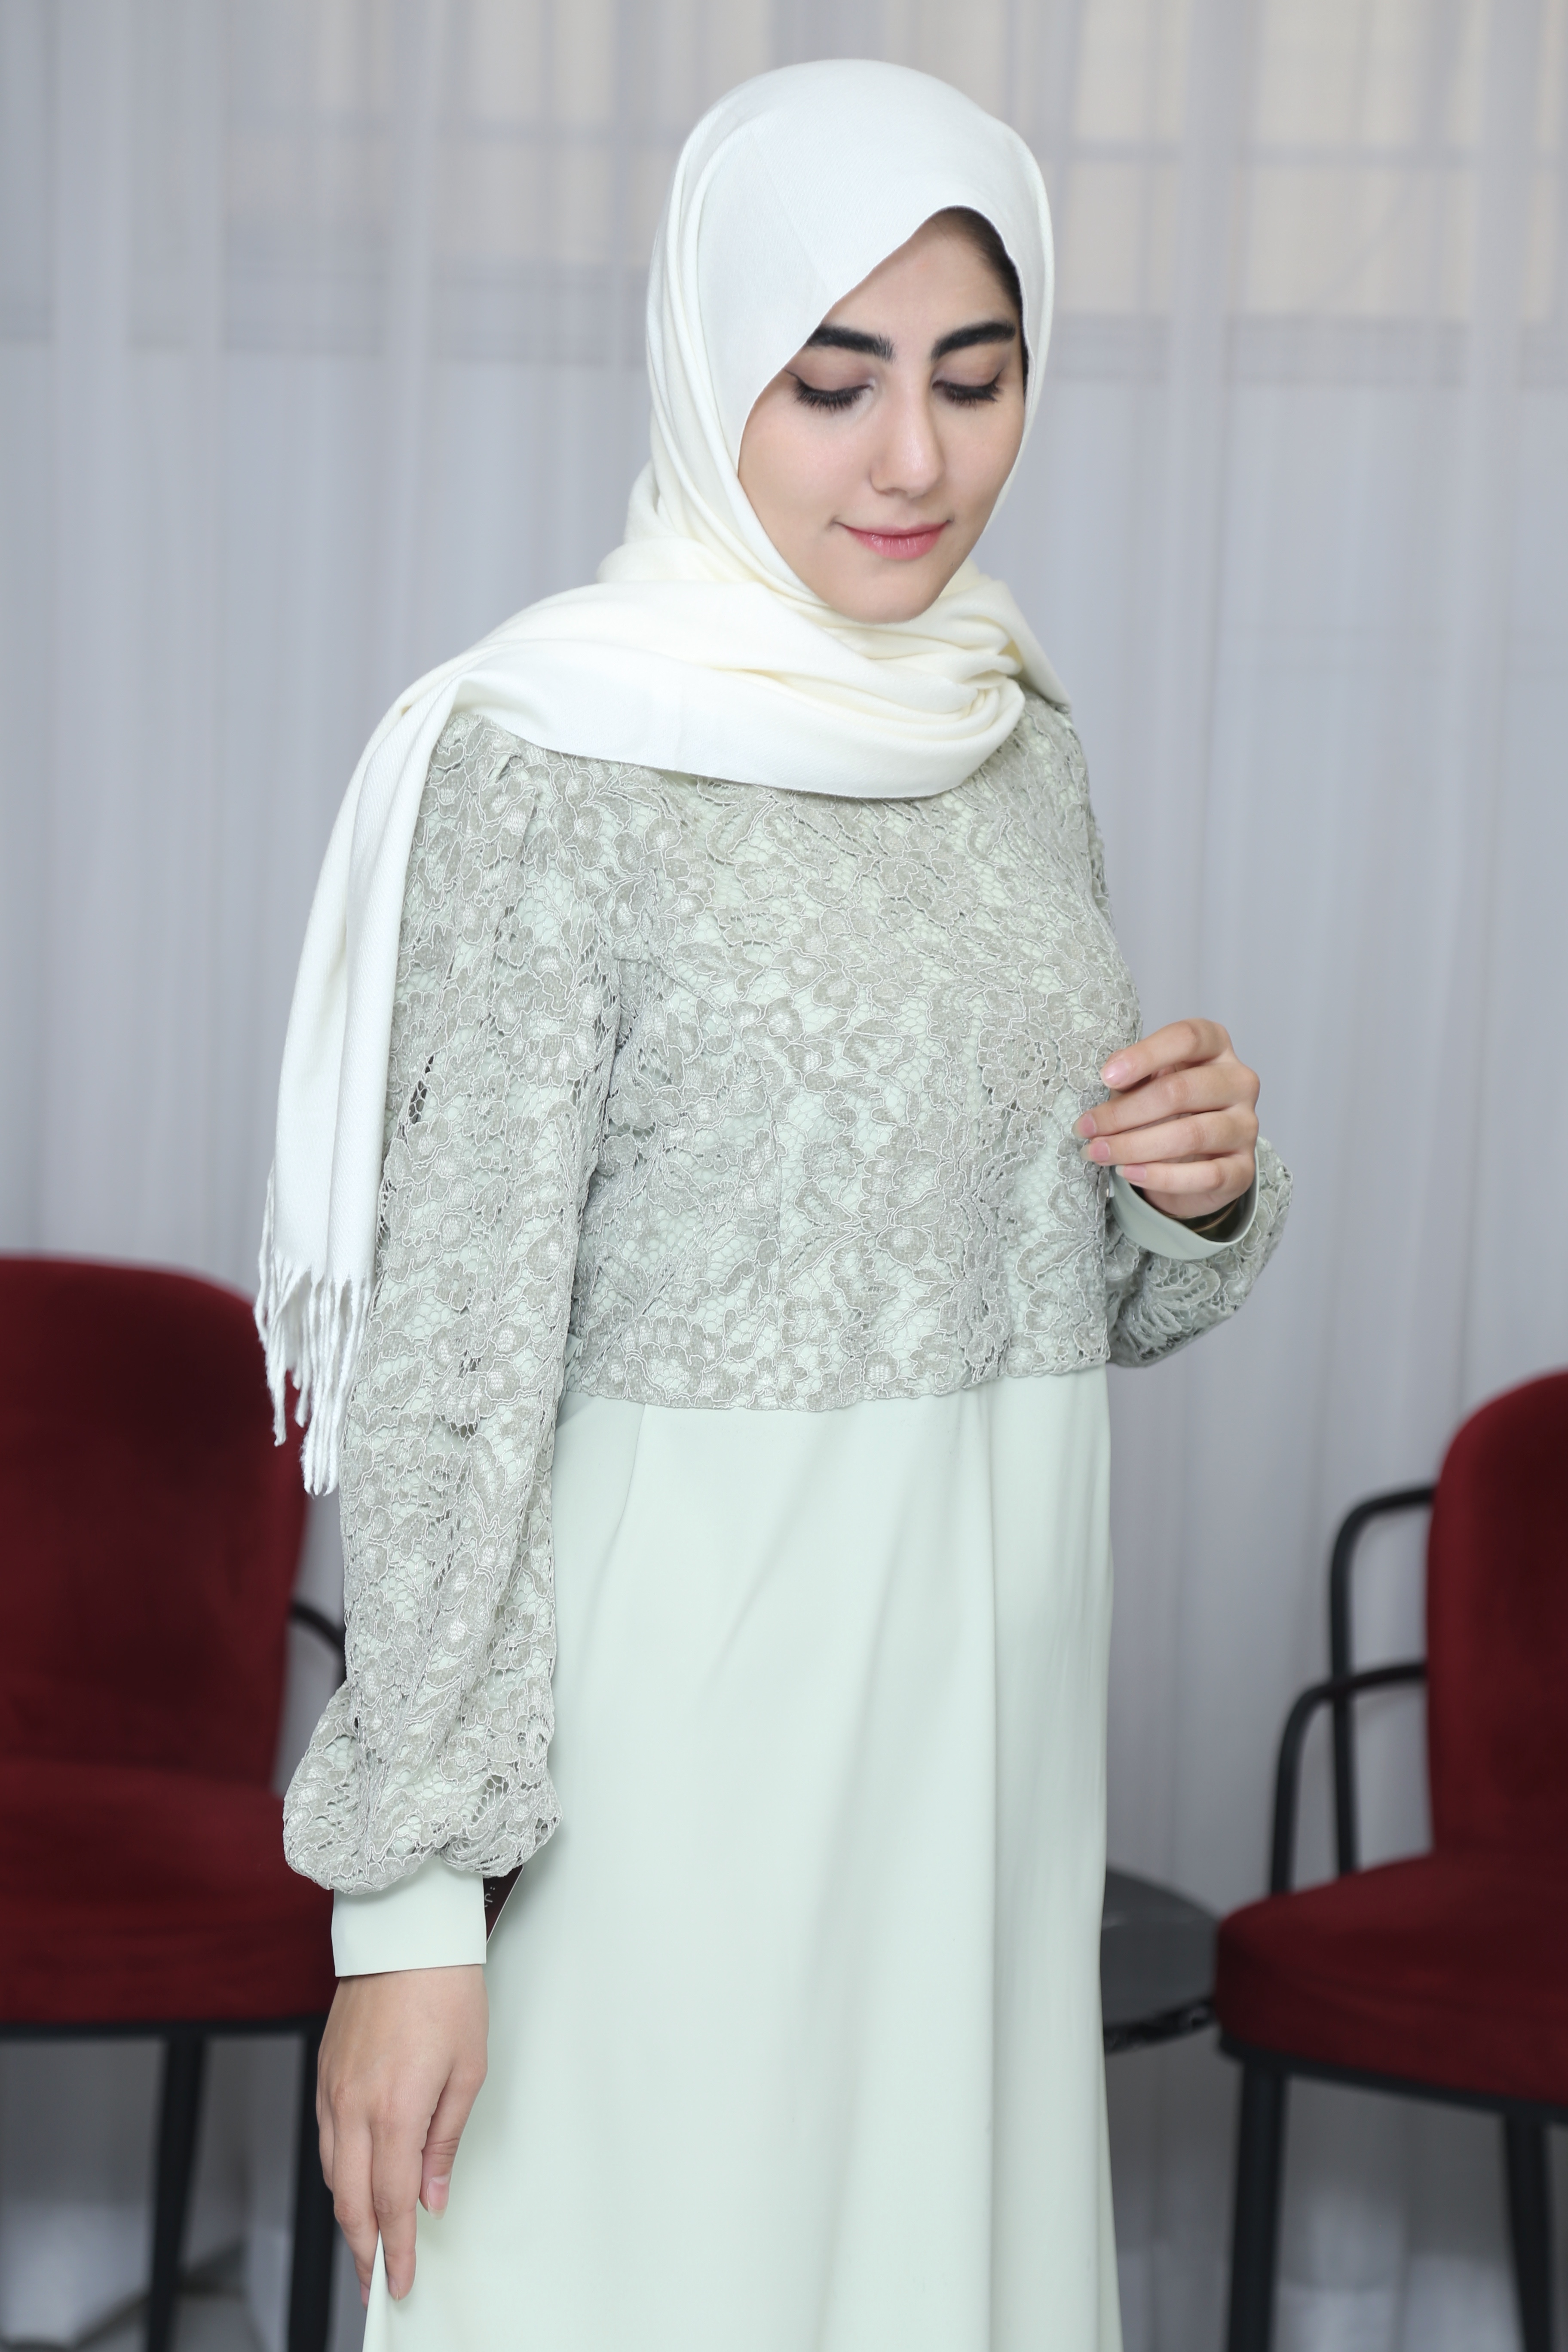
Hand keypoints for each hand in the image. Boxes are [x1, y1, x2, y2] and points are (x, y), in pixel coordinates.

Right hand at [317, 1965, 487, 2305]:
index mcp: (394, 2110)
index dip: (394, 2251)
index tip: (399, 2283)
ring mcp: (332, 2089)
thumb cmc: (446, 1991)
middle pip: (349, 2201)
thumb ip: (444, 2141)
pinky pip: (324, 2138)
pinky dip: (337, 2172)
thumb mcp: (467, 2071)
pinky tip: (353, 2182)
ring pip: (331, 2174)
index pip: (388, 2203)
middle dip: (363, 2249)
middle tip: (377, 2281)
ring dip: (348, 2214)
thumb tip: (432, 2196)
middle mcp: (353, 2106)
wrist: (406, 1933)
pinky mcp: (324, 2071)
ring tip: (368, 2241)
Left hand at [1076, 1019, 1258, 1221]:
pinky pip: (1205, 1175)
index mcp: (1216, 1047)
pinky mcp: (1243, 1168)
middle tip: (1085, 1128)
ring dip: (1134, 1146)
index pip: (1188, 1038)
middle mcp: (1239, 1081)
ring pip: (1191, 1135)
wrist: (1197, 1159)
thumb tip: (1111, 1076)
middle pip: (1181, 1090)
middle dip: (1123, 1112)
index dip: (1145, 1055)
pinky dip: (1161, 1176)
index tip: (1106, 1077)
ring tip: (1097, 1152)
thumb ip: (1133, 1076)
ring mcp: (1246, 1125)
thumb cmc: (1166, 1108)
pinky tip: (1128, 1173)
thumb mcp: (1148, 1082)